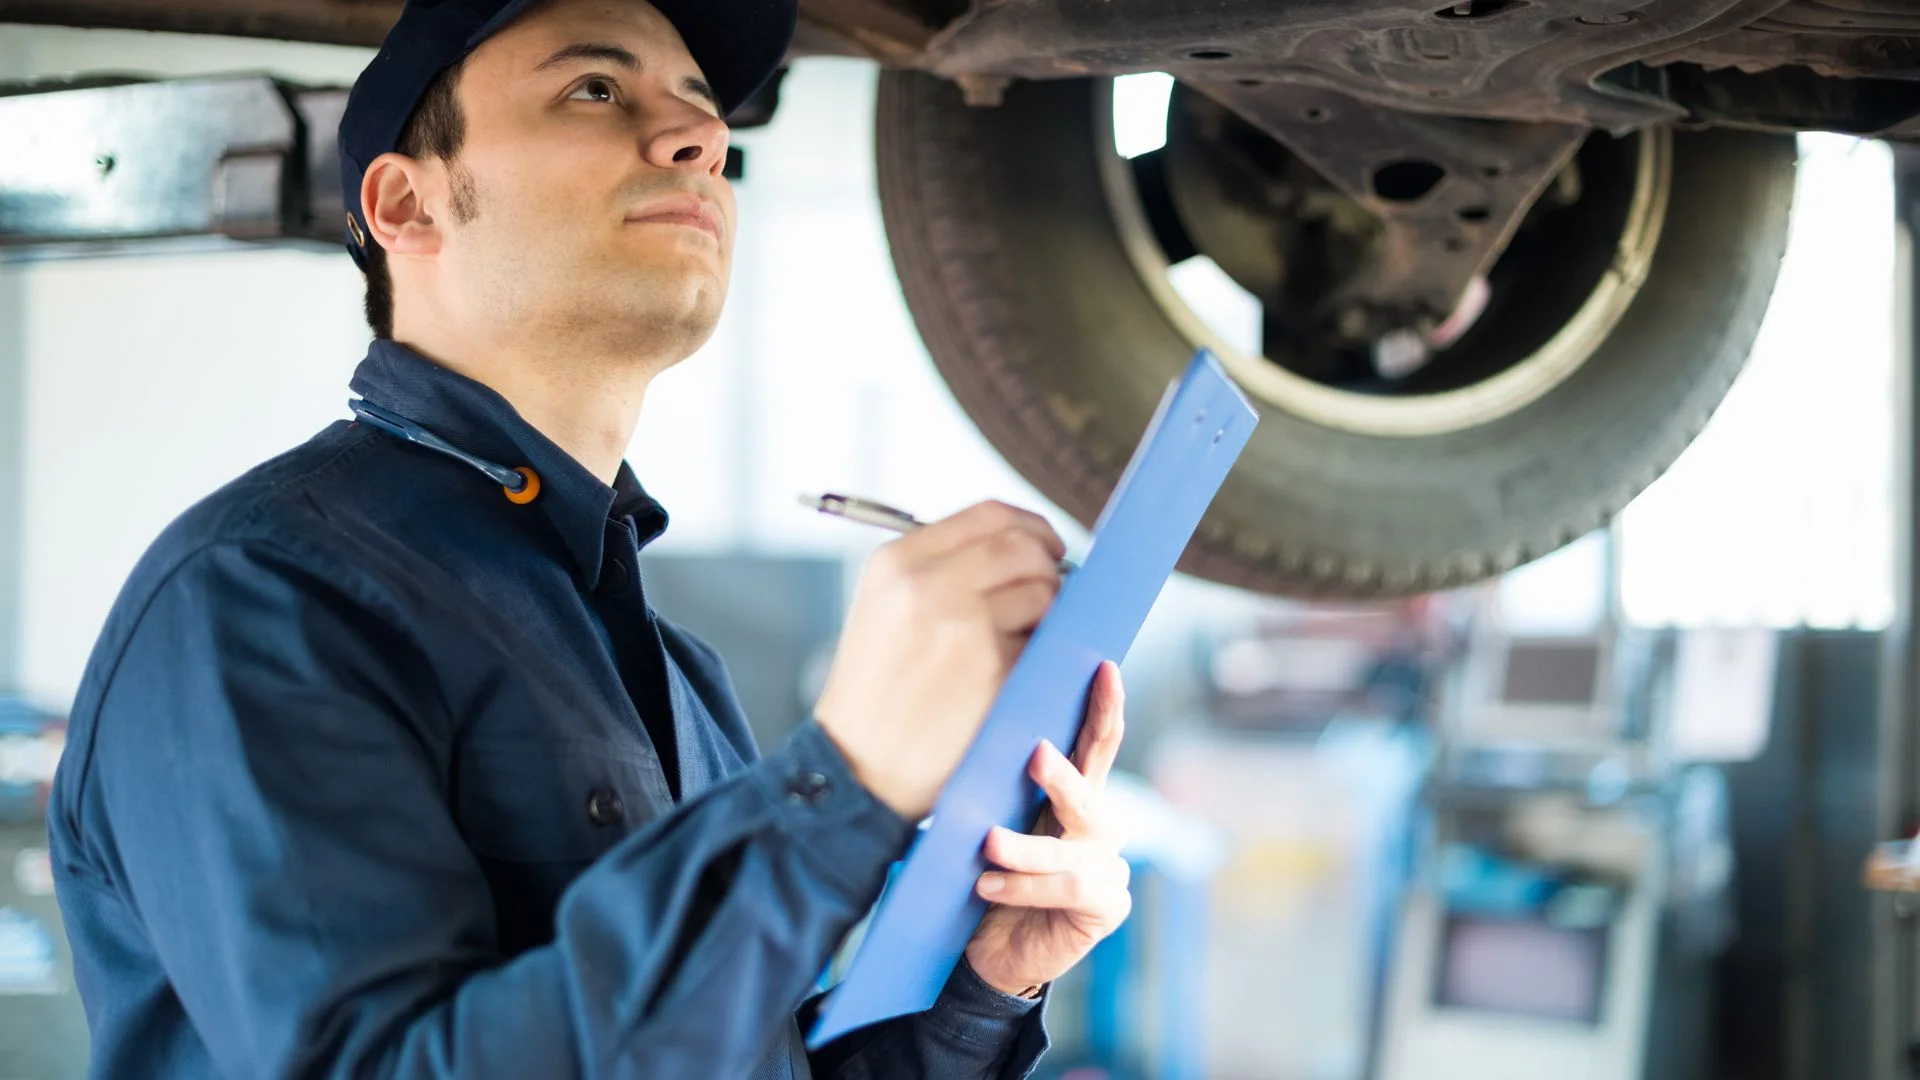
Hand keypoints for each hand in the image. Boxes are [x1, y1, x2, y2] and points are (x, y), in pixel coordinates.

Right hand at [813, 501, 1065, 818]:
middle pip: (1025, 547)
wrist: (857, 769)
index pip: (990, 514)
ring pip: (1045, 593)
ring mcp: (964, 627)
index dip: (1031, 527)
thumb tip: (1027, 548)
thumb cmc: (878, 692)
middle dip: (1049, 569)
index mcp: (898, 562)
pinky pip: (1045, 645)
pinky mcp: (993, 671)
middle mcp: (929, 585)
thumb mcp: (884, 608)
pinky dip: (1043, 657)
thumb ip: (942, 568)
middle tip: (1049, 598)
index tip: (1047, 548)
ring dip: (1049, 616)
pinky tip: (1016, 676)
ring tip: (1022, 644)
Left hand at [964, 661, 1130, 996]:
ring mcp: (1108, 867)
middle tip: (1036, 754)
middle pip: (1091, 791)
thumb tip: (974, 742)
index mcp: (1074, 797)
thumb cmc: (986, 876)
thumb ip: (997, 791)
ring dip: (1026, 848)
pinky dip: (1024, 887)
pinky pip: (1068, 888)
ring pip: (1071, 848)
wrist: (987, 951)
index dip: (1104, 706)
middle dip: (1063, 775)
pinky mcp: (1106, 906)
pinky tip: (987, 887)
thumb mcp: (990, 824)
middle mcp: (1098, 827)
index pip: (1095, 743)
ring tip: (987, 846)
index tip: (1103, 668)